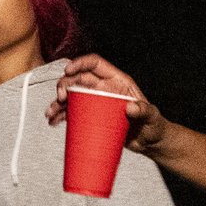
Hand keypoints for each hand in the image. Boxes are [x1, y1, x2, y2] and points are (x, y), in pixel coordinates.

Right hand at [48, 55, 165, 153]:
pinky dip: (61, 115)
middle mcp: (104, 88)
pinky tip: (54, 121)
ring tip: (51, 113)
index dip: (80, 63)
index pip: (95, 64)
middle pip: (78, 79)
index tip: (68, 70)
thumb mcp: (152, 117)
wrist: (150, 142)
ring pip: (71, 96)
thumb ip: (144, 111)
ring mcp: (96, 102)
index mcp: (118, 81)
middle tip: (60, 98)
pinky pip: (72, 112)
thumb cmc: (154, 125)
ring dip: (58, 102)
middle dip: (65, 85)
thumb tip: (130, 107)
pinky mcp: (92, 116)